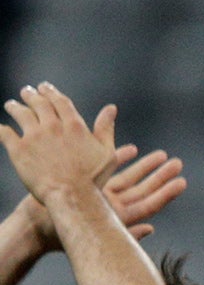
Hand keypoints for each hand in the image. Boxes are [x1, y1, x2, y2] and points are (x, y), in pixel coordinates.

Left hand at [0, 83, 114, 207]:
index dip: (51, 92)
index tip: (45, 88)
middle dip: (31, 95)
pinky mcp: (18, 149)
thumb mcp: (107, 153)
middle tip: (27, 92)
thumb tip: (111, 108)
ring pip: (19, 113)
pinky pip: (4, 133)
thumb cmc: (93, 179)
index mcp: (73, 125)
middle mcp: (51, 126)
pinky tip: (0, 129)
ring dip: (14, 106)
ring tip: (11, 105)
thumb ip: (106, 129)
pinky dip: (1, 129)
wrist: (72, 197)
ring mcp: (33, 136)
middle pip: (38, 103)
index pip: (59, 101)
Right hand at [10, 108, 184, 253]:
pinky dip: (118, 159)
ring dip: (144, 167)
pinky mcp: (88, 187)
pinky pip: (108, 171)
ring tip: (161, 155)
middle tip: (177, 163)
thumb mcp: (94, 231)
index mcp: (118, 217)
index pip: (149, 203)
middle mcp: (113, 206)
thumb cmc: (62, 233)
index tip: (182, 181)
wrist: (34, 226)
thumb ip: (125, 230)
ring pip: (129, 179)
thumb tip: (152, 228)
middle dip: (160, 176)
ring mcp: (102, 196)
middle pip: (143, 189)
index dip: (166, 193)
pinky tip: (130, 149)